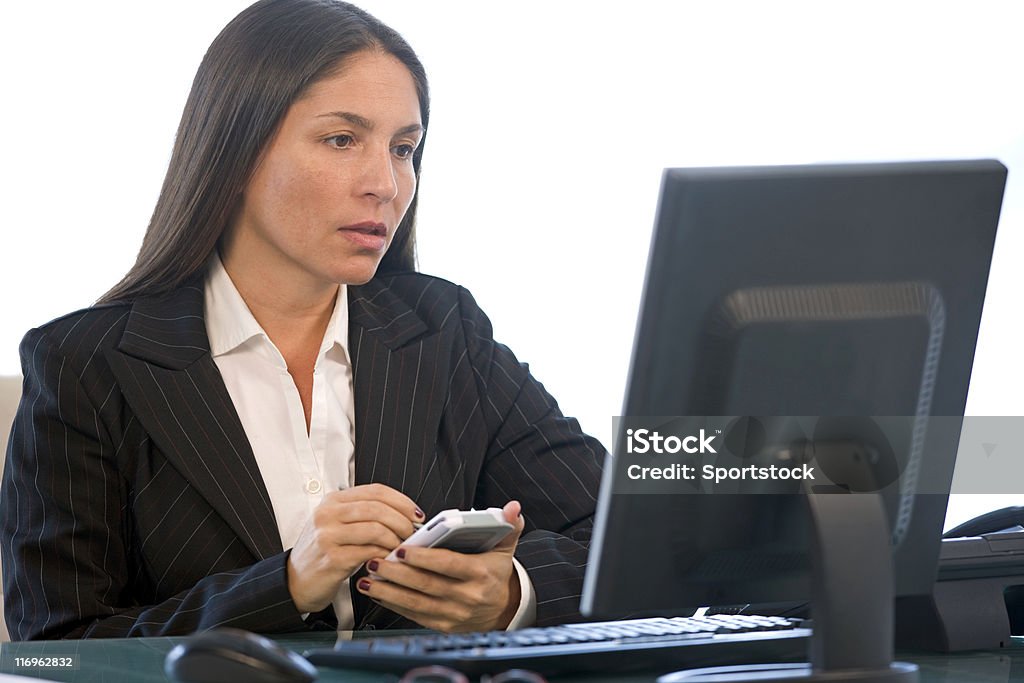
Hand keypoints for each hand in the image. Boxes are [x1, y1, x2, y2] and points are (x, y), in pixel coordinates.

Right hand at [286, 483, 423, 612]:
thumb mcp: (338, 525)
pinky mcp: (332, 559)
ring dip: (395, 540)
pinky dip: (385, 556)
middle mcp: (328, 514)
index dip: (402, 501)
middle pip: (378, 508)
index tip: (416, 514)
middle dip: (402, 521)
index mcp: (332, 501)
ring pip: (376, 529)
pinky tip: (388, 560)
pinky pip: (369, 552)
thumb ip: (364, 515)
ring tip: (401, 548)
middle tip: (412, 534)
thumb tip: (405, 514)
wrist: (295, 582)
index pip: (376, 491)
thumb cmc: (322, 553)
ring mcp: (328, 536)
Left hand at [356, 500, 525, 631]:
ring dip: (389, 589)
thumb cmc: (496, 572)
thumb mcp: (506, 546)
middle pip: (426, 584)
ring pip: (415, 602)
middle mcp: (466, 596)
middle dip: (397, 572)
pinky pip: (413, 615)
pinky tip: (377, 591)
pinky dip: (393, 603)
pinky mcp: (441, 625)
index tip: (402, 549)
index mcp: (480, 573)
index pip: (448, 565)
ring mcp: (453, 614)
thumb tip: (513, 508)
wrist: (502, 609)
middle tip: (375, 559)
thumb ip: (509, 524)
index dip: (424, 558)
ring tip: (369, 576)